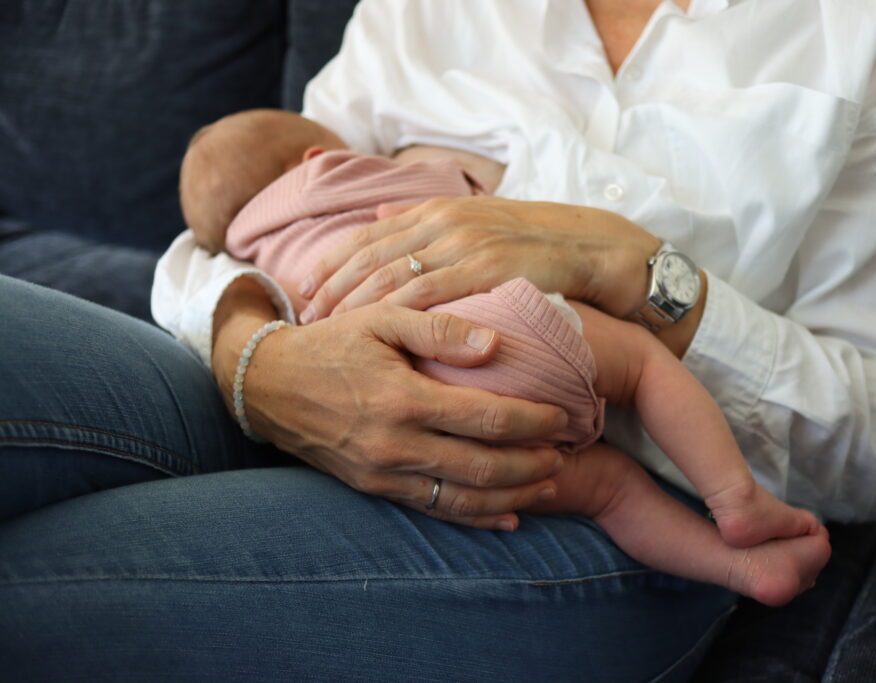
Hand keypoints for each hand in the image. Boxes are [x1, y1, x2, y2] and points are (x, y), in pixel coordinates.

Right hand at [213, 279, 568, 529]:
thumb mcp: (380, 317)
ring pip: (464, 497)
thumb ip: (439, 327)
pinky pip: (435, 510)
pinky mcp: (375, 489)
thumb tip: (497, 344)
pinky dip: (475, 517)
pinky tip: (507, 517)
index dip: (533, 420)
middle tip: (568, 452)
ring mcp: (384, 473)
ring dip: (513, 494)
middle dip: (534, 463)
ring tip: (551, 483)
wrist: (268, 385)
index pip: (487, 418)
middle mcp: (396, 444)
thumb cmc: (332, 343)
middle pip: (484, 466)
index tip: (564, 415)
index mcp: (403, 398)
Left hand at [297, 196, 661, 321]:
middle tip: (301, 316)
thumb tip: (384, 222)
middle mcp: (445, 221)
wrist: (597, 248)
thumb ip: (430, 226)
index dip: (333, 263)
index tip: (304, 290)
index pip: (370, 235)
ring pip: (394, 273)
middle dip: (332, 285)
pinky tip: (375, 331)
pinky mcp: (488, 268)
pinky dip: (397, 311)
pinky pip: (431, 292)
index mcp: (439, 209)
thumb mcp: (479, 226)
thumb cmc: (537, 245)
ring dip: (354, 301)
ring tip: (327, 329)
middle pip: (371, 254)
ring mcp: (466, 242)